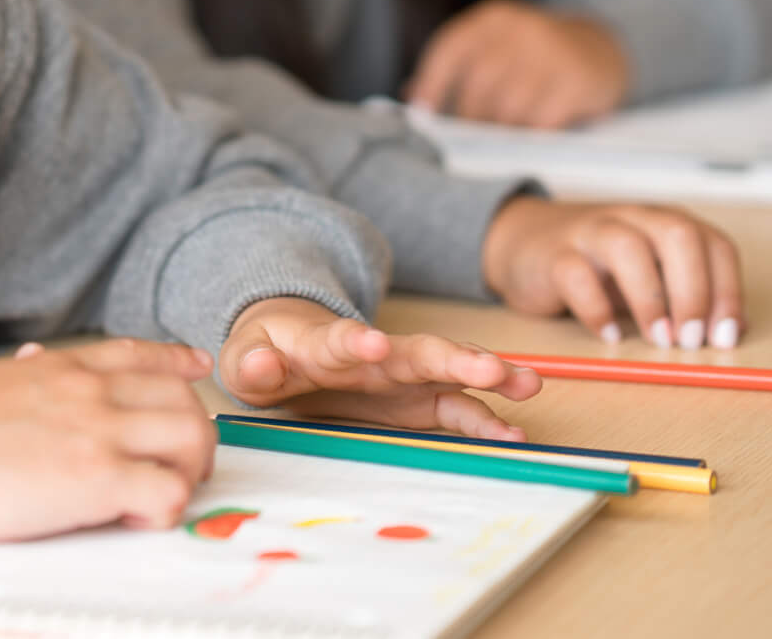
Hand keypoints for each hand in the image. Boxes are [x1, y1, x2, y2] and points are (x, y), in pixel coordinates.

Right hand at [0, 337, 216, 541]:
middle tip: (181, 464)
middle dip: (193, 432)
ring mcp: (99, 432)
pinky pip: (167, 493)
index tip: (196, 368)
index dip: (176, 363)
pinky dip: (165, 510)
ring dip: (188, 470)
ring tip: (162, 493)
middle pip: (181, 398)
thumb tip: (32, 365)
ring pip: (191, 437)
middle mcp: (91, 391)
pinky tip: (136, 518)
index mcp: (63, 367)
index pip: (138, 354)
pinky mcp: (98, 479)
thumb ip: (26, 374)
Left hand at [219, 297, 540, 440]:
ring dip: (486, 377)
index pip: (340, 338)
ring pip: (450, 371)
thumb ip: (250, 362)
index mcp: (326, 342)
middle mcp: (376, 355)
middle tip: (491, 368)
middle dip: (454, 358)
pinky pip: (457, 409)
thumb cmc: (268, 353)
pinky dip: (485, 420)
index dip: (354, 340)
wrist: (291, 348)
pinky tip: (514, 434)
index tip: (372, 342)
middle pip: (417, 351)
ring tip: (526, 385)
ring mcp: (404, 375)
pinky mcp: (420, 399)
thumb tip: (259, 364)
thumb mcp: (245, 359)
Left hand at [407, 0, 628, 127]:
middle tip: (470, 136)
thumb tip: (412, 98)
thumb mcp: (497, 48)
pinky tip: (529, 139)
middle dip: (469, 117)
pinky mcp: (578, 81)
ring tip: (500, 139)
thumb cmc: (533, 55)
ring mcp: (552, 54)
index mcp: (493, 18)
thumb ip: (457, 69)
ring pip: (508, 107)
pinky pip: (542, 121)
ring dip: (500, 131)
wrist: (601, 48)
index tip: (420, 113)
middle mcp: (521, 29)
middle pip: (478, 84)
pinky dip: (530, 137)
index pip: (449, 48)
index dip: (430, 83)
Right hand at [482, 195, 744, 349]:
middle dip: (693, 291)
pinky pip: (576, 274)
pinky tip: (609, 335)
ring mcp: (590, 232)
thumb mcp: (652, 276)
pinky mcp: (554, 254)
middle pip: (678, 235)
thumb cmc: (599, 266)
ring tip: (658, 339)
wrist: (524, 242)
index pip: (714, 246)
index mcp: (665, 223)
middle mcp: (633, 219)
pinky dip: (597, 310)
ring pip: (628, 247)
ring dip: (651, 299)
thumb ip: (690, 296)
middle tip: (692, 339)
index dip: (728, 293)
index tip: (725, 336)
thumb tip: (734, 331)